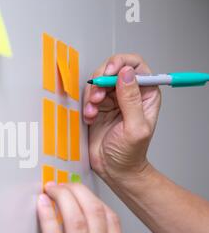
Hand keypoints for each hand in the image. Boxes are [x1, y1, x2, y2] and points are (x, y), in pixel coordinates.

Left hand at [37, 183, 125, 232]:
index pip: (111, 220)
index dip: (93, 199)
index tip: (80, 191)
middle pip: (94, 214)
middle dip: (77, 192)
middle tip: (63, 185)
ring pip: (76, 221)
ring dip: (62, 198)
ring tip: (52, 190)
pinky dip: (47, 216)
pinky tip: (42, 205)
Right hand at [83, 54, 161, 180]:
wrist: (113, 169)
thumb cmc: (129, 154)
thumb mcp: (135, 128)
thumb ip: (131, 100)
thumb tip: (126, 74)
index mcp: (146, 94)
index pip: (135, 65)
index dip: (120, 64)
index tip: (108, 73)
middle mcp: (129, 93)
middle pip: (113, 69)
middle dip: (101, 80)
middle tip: (98, 96)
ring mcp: (113, 99)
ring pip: (98, 82)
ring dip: (92, 95)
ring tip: (93, 111)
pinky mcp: (99, 107)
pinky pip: (89, 96)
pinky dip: (86, 105)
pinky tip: (90, 118)